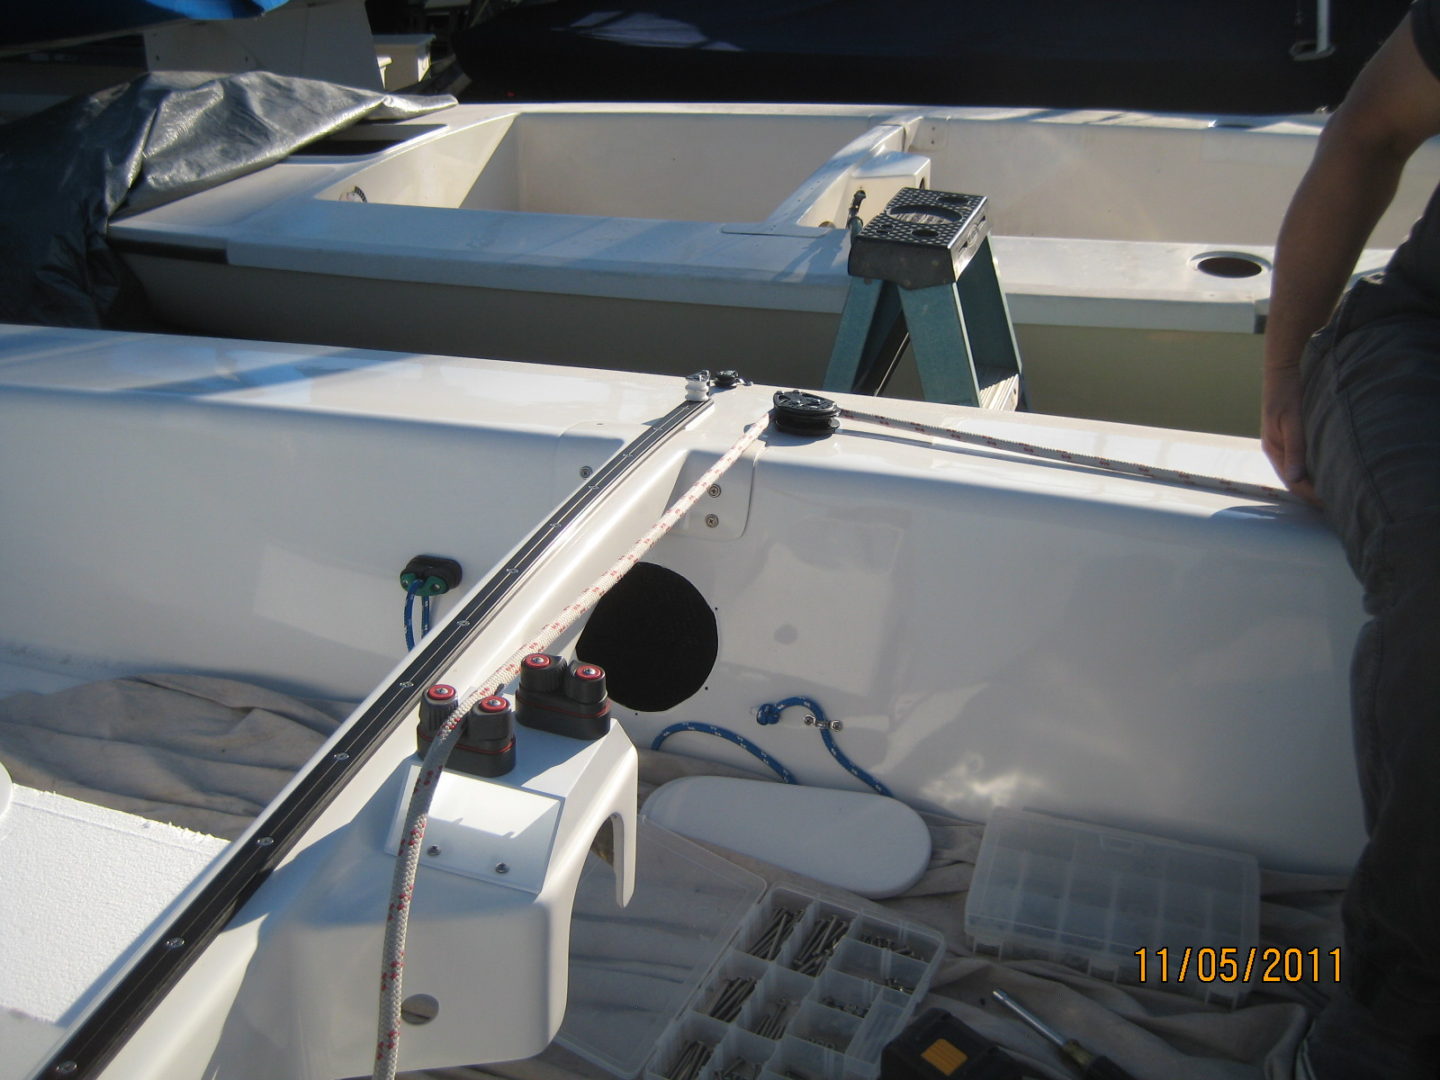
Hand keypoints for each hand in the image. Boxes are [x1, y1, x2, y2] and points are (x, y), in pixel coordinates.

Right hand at [1261, 363, 1319, 505]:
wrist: (1283, 372)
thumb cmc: (1288, 394)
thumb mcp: (1292, 421)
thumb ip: (1295, 449)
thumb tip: (1296, 478)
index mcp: (1274, 449)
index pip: (1293, 481)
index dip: (1311, 494)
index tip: (1331, 504)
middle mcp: (1277, 450)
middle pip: (1294, 480)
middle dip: (1312, 493)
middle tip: (1336, 505)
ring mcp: (1283, 445)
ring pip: (1298, 472)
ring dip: (1313, 483)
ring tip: (1333, 493)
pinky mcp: (1290, 438)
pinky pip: (1301, 461)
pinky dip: (1313, 470)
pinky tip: (1325, 473)